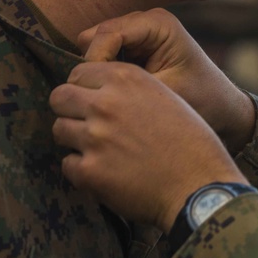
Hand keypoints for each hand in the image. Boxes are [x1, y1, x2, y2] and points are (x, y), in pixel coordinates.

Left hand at [50, 61, 246, 232]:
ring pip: (59, 129)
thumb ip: (129, 89)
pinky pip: (67, 164)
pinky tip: (107, 173)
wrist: (199, 184)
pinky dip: (82, 170)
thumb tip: (96, 92)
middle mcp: (107, 103)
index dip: (84, 88)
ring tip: (100, 151)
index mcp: (127, 78)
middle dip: (70, 110)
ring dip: (75, 140)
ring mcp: (95, 137)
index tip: (94, 102)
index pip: (78, 73)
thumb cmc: (189, 141)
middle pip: (59, 96)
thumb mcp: (166, 96)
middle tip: (87, 125)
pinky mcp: (89, 171)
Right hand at [77, 8, 255, 153]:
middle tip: (98, 98)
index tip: (95, 93)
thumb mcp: (166, 93)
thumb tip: (87, 89)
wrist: (221, 105)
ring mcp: (138, 32)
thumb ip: (129, 85)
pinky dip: (103, 73)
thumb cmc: (201, 100)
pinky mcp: (132, 46)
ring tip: (108, 97)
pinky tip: (113, 93)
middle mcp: (146, 20)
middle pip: (96, 37)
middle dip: (93, 67)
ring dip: (97, 71)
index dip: (95, 63)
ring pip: (94, 46)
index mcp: (158, 23)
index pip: (107, 34)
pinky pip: (103, 55)